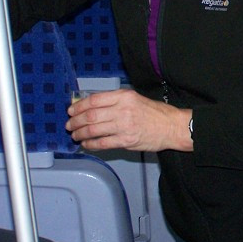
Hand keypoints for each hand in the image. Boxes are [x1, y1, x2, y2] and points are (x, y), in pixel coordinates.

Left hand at [66, 88, 192, 151]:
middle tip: (70, 125)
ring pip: (93, 130)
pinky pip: (102, 143)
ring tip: (75, 135)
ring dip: (80, 134)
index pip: (94, 100)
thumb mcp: (136, 99)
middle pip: (90, 116)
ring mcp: (124, 126)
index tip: (71, 110)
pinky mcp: (126, 141)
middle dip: (75, 121)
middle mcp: (123, 110)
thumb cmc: (156, 113)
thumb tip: (92, 107)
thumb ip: (116, 101)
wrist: (172, 126)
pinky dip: (90, 144)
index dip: (78, 106)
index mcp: (125, 97)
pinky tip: (86, 144)